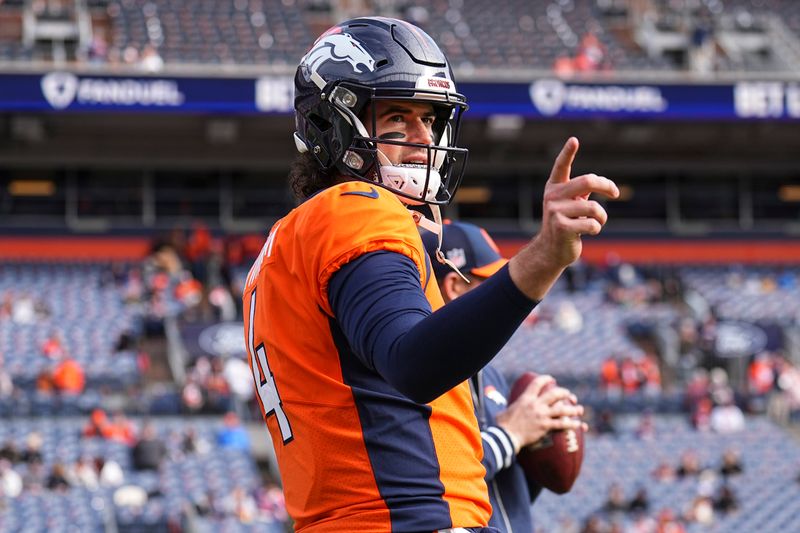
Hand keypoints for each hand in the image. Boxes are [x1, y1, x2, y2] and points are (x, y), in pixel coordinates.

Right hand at [495, 374, 584, 451]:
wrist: (506, 436)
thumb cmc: (503, 424)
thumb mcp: (507, 410)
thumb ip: (512, 408)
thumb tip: (505, 410)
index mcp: (526, 398)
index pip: (537, 384)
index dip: (546, 379)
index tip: (552, 379)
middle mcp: (536, 404)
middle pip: (555, 394)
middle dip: (564, 393)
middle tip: (569, 395)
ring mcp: (541, 415)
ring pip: (562, 409)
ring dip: (573, 410)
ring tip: (579, 410)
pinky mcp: (545, 427)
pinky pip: (562, 424)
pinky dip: (571, 424)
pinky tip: (578, 424)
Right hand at [537, 137, 618, 267]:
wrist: (551, 250)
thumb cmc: (567, 224)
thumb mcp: (572, 204)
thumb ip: (583, 192)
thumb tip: (607, 185)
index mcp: (554, 188)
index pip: (561, 166)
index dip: (567, 153)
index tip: (574, 140)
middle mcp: (552, 197)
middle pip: (587, 181)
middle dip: (606, 186)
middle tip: (616, 192)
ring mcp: (555, 212)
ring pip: (594, 208)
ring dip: (602, 217)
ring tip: (596, 222)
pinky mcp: (562, 228)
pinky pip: (592, 224)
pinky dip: (596, 228)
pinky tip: (588, 232)